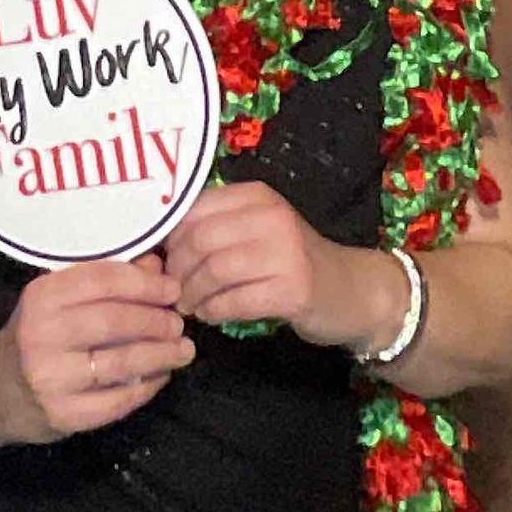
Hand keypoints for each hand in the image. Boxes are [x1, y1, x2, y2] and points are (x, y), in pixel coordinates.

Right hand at [0, 255, 192, 443]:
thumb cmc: (38, 334)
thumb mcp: (61, 299)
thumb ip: (107, 281)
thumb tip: (156, 267)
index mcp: (43, 296)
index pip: (103, 281)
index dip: (144, 284)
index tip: (173, 290)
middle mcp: (42, 334)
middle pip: (114, 322)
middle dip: (156, 322)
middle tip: (179, 323)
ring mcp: (52, 378)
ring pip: (120, 363)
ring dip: (160, 355)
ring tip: (183, 350)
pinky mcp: (64, 415)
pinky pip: (116, 400)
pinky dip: (146, 387)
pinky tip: (160, 376)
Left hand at [162, 180, 403, 351]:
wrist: (351, 290)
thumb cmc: (293, 260)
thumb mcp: (257, 231)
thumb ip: (217, 229)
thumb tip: (160, 246)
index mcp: (256, 196)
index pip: (193, 209)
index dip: (169, 239)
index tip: (162, 261)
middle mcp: (270, 216)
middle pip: (199, 240)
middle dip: (177, 271)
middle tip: (174, 291)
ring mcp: (285, 252)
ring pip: (214, 270)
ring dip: (193, 295)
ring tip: (190, 307)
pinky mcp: (293, 290)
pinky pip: (235, 301)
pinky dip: (214, 311)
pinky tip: (211, 316)